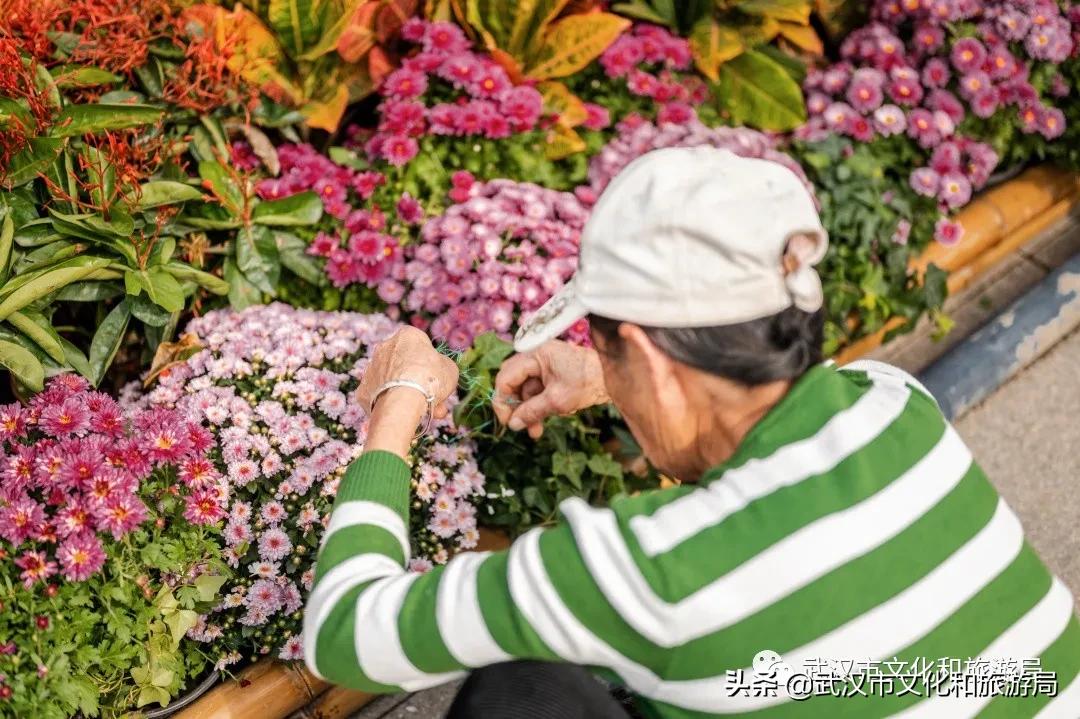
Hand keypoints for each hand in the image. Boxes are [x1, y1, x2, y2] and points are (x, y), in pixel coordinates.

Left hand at [358, 327, 458, 456]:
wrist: (403, 401)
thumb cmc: (431, 379)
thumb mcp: (450, 369)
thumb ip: (443, 366)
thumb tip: (438, 371)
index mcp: (406, 336)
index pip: (420, 345)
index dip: (431, 362)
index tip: (437, 376)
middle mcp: (384, 347)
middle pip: (405, 365)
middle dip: (419, 382)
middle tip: (433, 398)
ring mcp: (370, 369)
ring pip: (394, 382)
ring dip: (408, 395)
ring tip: (424, 412)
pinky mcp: (362, 390)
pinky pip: (381, 397)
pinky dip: (392, 405)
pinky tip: (405, 415)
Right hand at [494, 340, 608, 438]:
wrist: (614, 378)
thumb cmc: (588, 382)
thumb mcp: (557, 401)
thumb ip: (532, 411)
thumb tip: (513, 424)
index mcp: (535, 354)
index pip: (506, 377)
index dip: (502, 401)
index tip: (508, 422)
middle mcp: (536, 356)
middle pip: (513, 383)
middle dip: (515, 407)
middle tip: (519, 426)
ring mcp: (543, 364)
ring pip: (525, 390)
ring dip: (528, 410)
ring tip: (536, 431)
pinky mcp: (551, 373)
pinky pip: (536, 390)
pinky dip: (538, 406)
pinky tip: (545, 419)